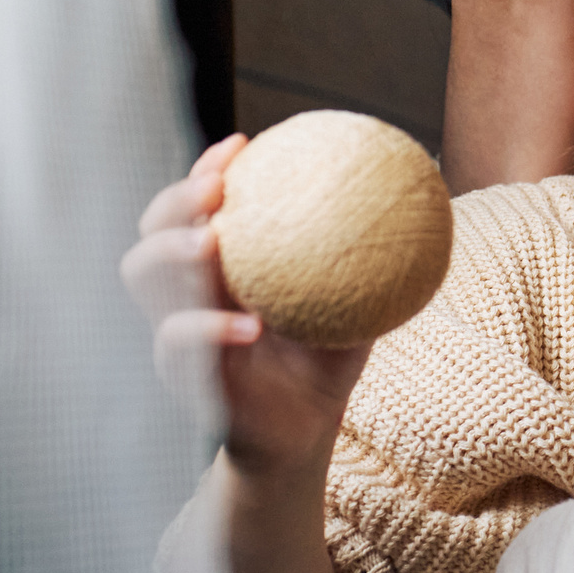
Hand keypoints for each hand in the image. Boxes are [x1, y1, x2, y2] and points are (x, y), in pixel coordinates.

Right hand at [121, 135, 370, 478]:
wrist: (305, 428)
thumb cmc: (326, 353)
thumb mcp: (356, 299)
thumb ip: (375, 252)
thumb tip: (429, 186)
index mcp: (223, 264)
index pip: (195, 205)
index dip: (206, 170)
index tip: (241, 144)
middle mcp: (190, 290)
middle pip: (153, 231)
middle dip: (175, 200)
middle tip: (216, 190)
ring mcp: (178, 330)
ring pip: (145, 280)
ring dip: (173, 253)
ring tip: (212, 242)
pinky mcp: (182, 375)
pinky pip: (176, 345)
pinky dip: (208, 329)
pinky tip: (249, 326)